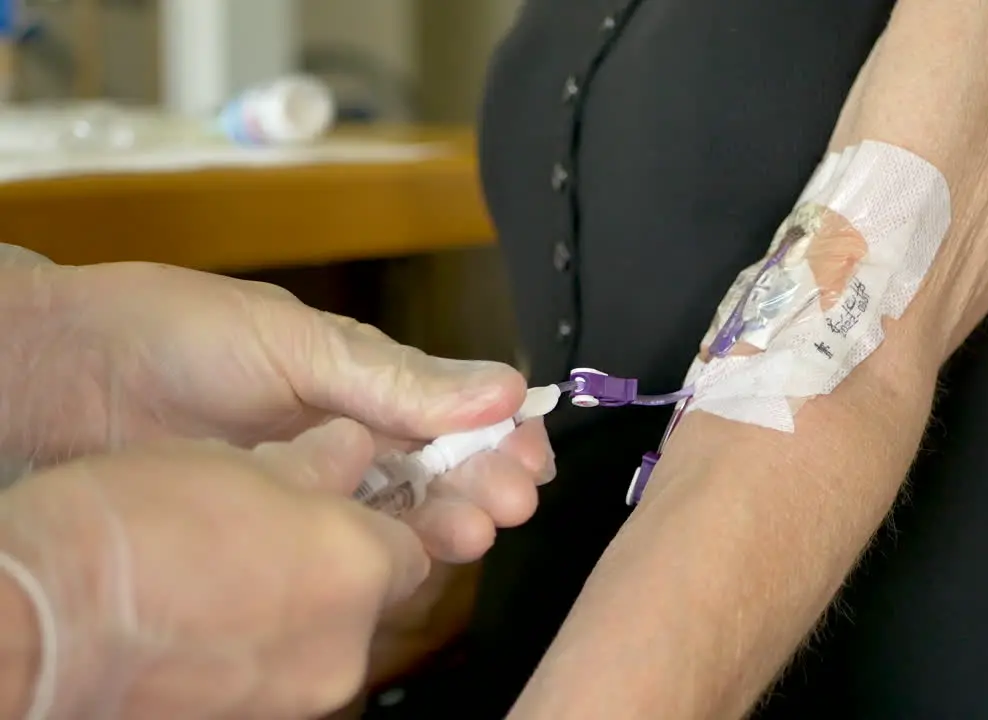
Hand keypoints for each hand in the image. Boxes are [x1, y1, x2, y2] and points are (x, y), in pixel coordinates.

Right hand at [0, 419, 428, 718]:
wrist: (44, 622)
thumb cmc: (135, 530)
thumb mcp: (235, 462)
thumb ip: (316, 463)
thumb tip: (351, 451)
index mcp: (358, 567)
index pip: (410, 544)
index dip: (373, 519)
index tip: (340, 504)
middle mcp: (345, 645)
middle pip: (366, 598)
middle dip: (331, 565)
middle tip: (271, 533)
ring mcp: (296, 696)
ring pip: (320, 638)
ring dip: (290, 606)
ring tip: (220, 573)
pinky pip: (273, 673)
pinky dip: (252, 647)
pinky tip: (200, 615)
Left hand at [1, 260, 554, 559]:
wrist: (66, 375)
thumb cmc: (176, 334)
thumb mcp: (300, 345)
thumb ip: (399, 378)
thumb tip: (502, 388)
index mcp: (368, 379)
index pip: (457, 413)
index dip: (500, 439)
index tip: (530, 461)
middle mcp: (352, 433)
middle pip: (440, 472)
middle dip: (483, 487)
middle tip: (505, 505)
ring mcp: (315, 482)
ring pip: (401, 513)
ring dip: (444, 524)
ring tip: (467, 533)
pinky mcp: (277, 524)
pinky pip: (346, 542)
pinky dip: (384, 550)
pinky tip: (405, 555)